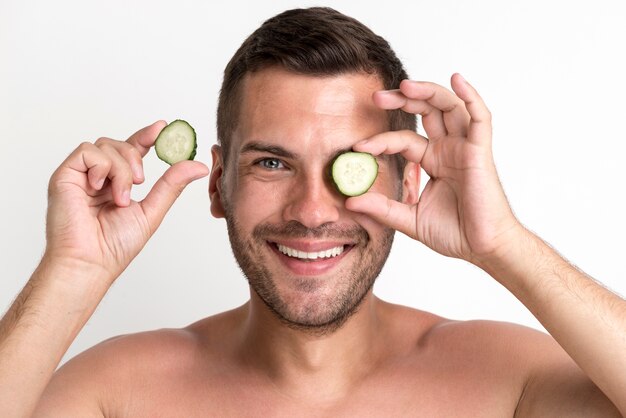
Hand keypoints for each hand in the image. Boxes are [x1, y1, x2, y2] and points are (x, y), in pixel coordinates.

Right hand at [44, 121, 208, 282]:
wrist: (91, 261)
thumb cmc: (115, 245)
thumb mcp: (152, 210)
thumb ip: (172, 184)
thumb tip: (198, 165)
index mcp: (116, 184)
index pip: (131, 151)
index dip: (146, 136)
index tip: (163, 127)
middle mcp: (97, 177)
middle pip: (119, 144)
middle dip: (135, 156)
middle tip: (140, 181)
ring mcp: (80, 176)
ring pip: (105, 146)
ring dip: (121, 168)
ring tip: (119, 196)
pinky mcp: (64, 176)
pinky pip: (87, 152)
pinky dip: (101, 166)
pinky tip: (101, 187)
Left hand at [347, 74, 520, 263]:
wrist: (482, 248)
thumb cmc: (454, 233)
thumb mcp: (409, 219)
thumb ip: (381, 209)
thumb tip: (349, 201)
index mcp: (433, 161)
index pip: (403, 140)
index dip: (381, 140)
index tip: (357, 147)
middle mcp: (448, 149)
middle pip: (425, 112)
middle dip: (401, 101)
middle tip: (376, 97)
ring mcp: (465, 148)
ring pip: (448, 107)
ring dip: (427, 92)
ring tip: (404, 86)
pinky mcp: (481, 152)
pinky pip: (480, 118)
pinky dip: (471, 96)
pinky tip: (457, 79)